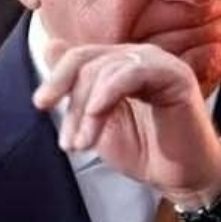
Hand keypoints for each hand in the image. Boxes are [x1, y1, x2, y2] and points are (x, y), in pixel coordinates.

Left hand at [32, 40, 220, 207]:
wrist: (180, 177)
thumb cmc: (144, 150)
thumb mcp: (97, 120)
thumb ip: (77, 87)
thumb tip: (49, 44)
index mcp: (121, 64)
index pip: (80, 57)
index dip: (56, 78)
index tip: (40, 105)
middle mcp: (139, 57)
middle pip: (88, 61)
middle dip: (71, 103)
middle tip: (69, 142)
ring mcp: (159, 63)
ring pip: (105, 69)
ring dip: (87, 110)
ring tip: (84, 143)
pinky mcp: (175, 75)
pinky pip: (132, 73)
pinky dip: (108, 93)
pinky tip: (97, 116)